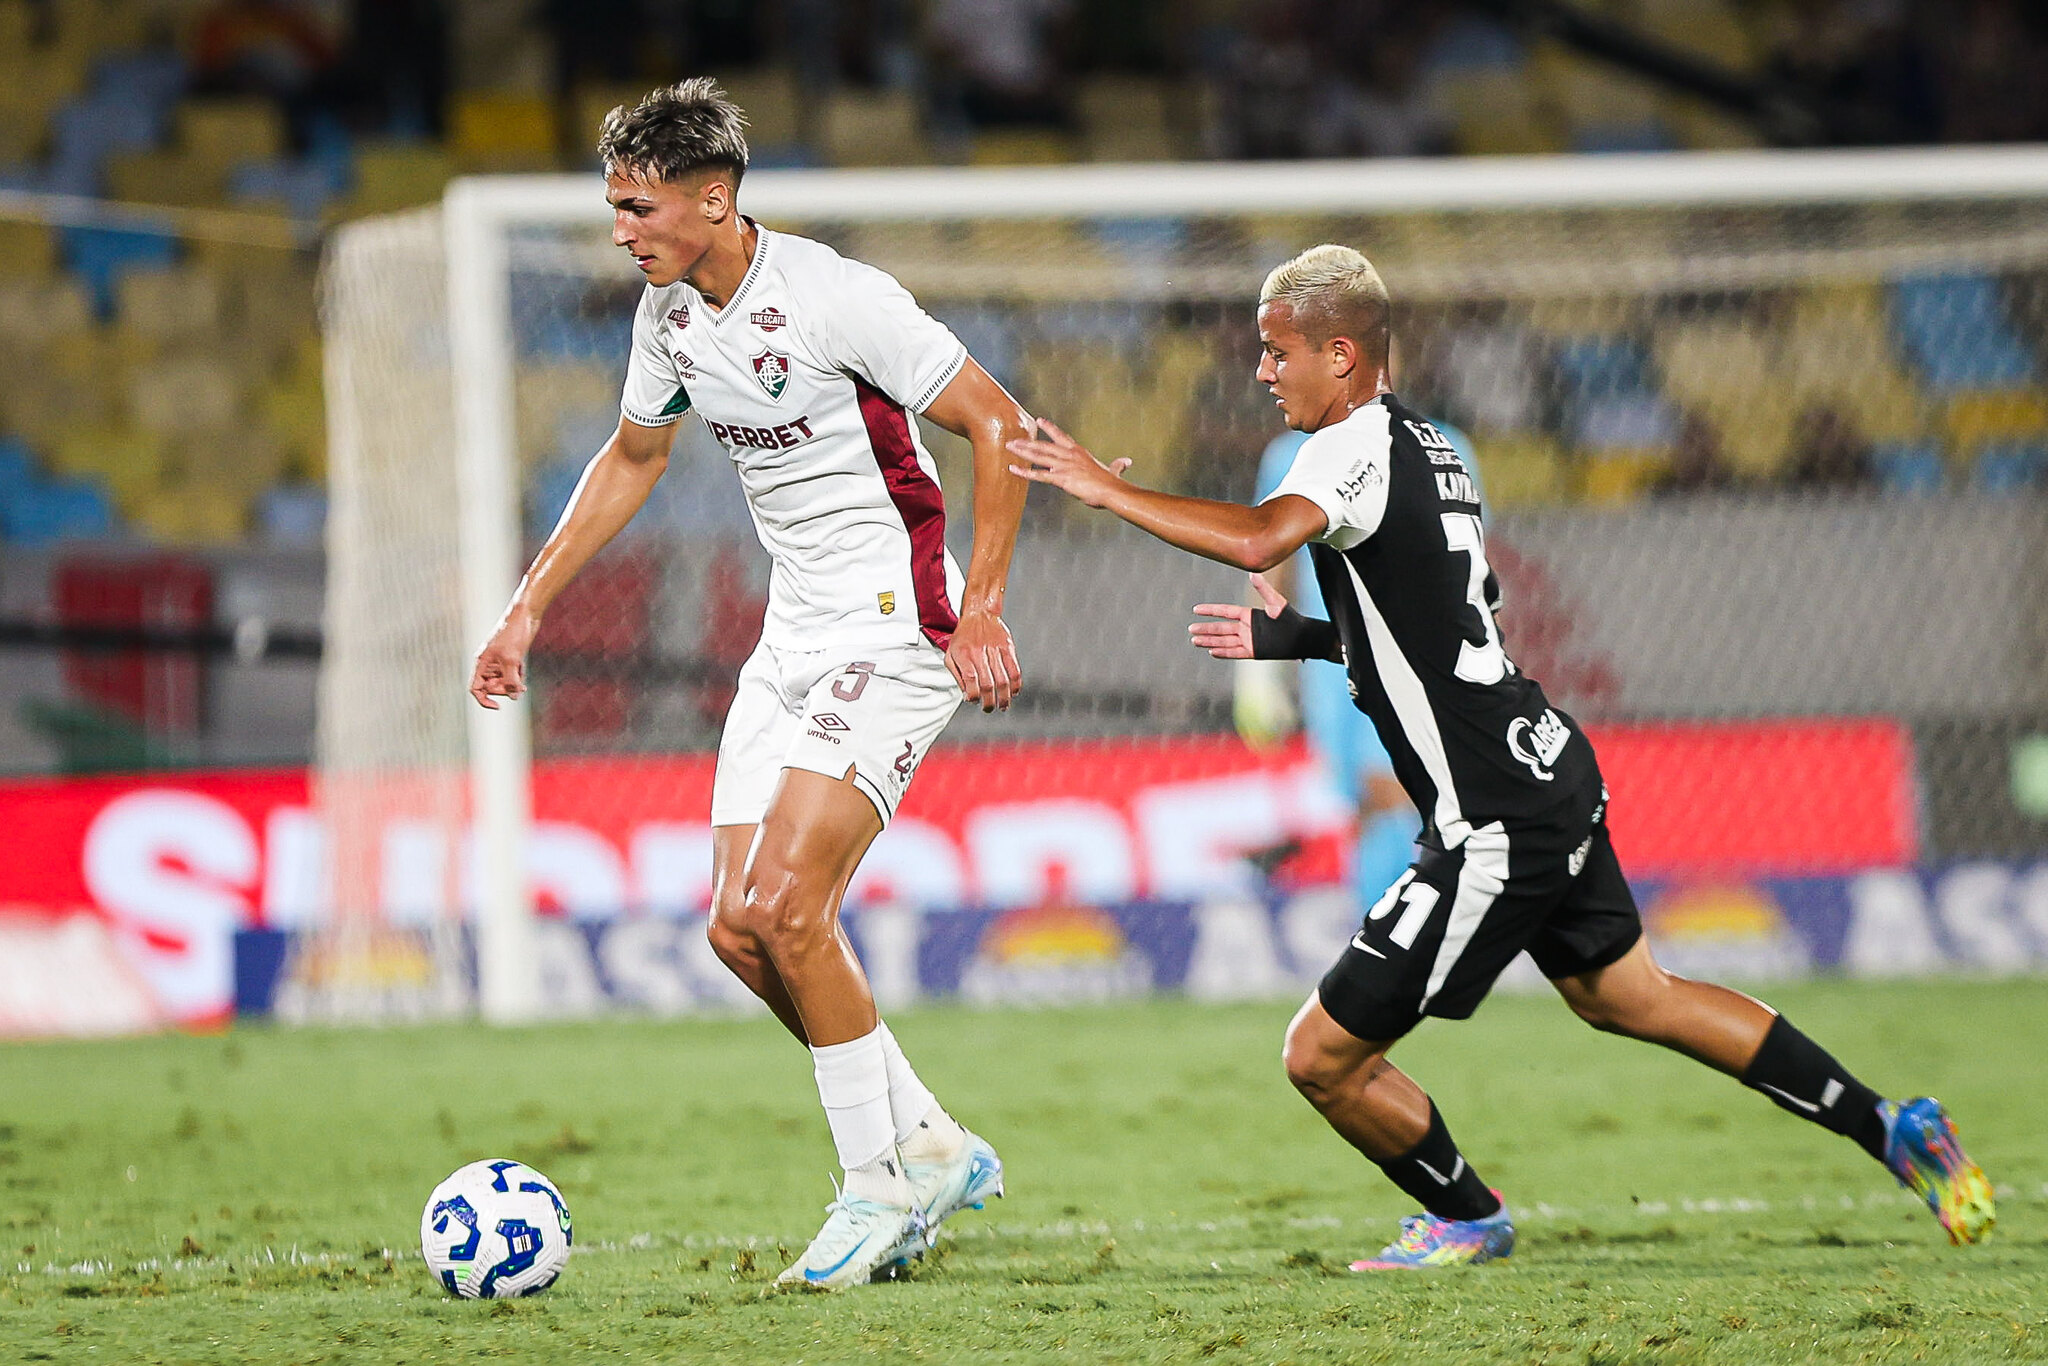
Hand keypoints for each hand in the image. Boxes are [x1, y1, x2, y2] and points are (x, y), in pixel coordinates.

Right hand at [469, 606, 536, 709]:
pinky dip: (518, 676)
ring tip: (523, 685)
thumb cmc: (513, 634)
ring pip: (503, 682)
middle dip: (503, 691)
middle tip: (517, 688)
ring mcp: (500, 661)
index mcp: (481, 662)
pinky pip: (512, 675)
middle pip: (491, 687)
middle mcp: (488, 663)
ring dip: (513, 685)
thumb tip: (513, 697)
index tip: (497, 707)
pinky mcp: (511, 658)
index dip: (484, 700)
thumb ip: (511, 680)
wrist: (525, 615)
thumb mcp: (511, 660)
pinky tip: (523, 668)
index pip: (475, 688)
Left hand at [947, 607, 1022, 712]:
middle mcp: (979, 653)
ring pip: (1002, 679)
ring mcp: (995, 650)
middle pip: (987, 684)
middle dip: (989, 701)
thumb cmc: (963, 636)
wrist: (979, 614)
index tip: (974, 701)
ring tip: (1003, 705)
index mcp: (964, 655)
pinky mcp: (1008, 648)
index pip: (971, 681)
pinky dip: (1016, 683)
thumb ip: (956, 675)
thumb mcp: (950, 654)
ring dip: (1004, 697)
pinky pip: (1014, 669)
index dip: (973, 695)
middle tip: (989, 708)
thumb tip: (966, 693)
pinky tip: (1014, 691)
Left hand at [1005, 417, 1131, 507]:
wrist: (1112, 490)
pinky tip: (1013, 469)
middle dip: (1027, 442)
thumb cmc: (1112, 483)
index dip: (1050, 428)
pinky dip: (1025, 472)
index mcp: (1079, 452)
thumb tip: (1127, 462)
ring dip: (1022, 451)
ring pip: (1038, 456)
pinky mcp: (1061, 478)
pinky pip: (1038, 474)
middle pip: (1044, 445)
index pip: (1062, 437)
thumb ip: (1118, 465)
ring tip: (1009, 448)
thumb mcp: (1114, 470)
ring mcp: (1064, 465)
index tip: (1040, 421)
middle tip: (1014, 439)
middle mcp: (1069, 455)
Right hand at [1188, 572, 1289, 658]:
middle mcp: (1246, 628)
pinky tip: (1211, 652)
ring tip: (1195, 641)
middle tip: (1191, 629)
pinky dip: (1223, 652)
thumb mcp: (1276, 602)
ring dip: (1210, 641)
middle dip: (1206, 629)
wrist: (1302, 637)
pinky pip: (1234, 653)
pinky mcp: (1253, 652)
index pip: (1225, 612)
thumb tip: (1252, 574)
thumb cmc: (1291, 618)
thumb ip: (1263, 589)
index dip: (1210, 610)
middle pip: (1221, 628)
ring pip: (1224, 641)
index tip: (1196, 609)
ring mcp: (1249, 640)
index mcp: (1249, 615)